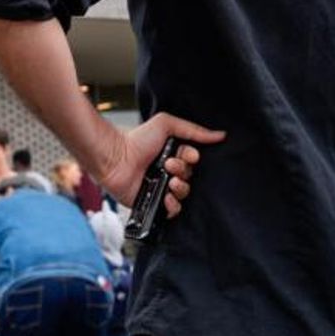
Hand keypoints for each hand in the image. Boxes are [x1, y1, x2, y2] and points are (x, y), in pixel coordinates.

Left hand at [95, 113, 225, 218]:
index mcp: (172, 154)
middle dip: (184, 172)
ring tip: (169, 181)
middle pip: (190, 178)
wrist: (115, 157)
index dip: (192, 159)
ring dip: (181, 188)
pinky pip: (172, 210)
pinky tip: (167, 197)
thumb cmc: (135, 139)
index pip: (193, 161)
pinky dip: (173, 206)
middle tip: (169, 165)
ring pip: (184, 194)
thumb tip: (219, 135)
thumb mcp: (166, 125)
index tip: (187, 154)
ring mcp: (160, 187)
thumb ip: (193, 130)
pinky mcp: (152, 202)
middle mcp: (167, 172)